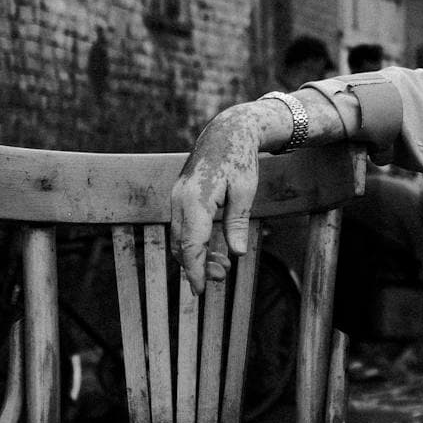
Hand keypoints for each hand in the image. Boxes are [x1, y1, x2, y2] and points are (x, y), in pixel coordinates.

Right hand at [170, 103, 267, 294]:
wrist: (226, 132)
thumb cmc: (239, 160)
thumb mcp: (246, 192)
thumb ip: (237, 223)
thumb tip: (237, 254)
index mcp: (196, 200)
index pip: (191, 245)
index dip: (195, 270)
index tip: (201, 291)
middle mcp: (180, 200)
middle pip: (181, 245)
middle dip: (198, 266)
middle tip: (222, 277)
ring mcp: (176, 197)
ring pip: (179, 237)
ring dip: (196, 255)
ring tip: (222, 266)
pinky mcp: (180, 196)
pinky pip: (182, 226)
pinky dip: (193, 241)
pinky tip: (212, 249)